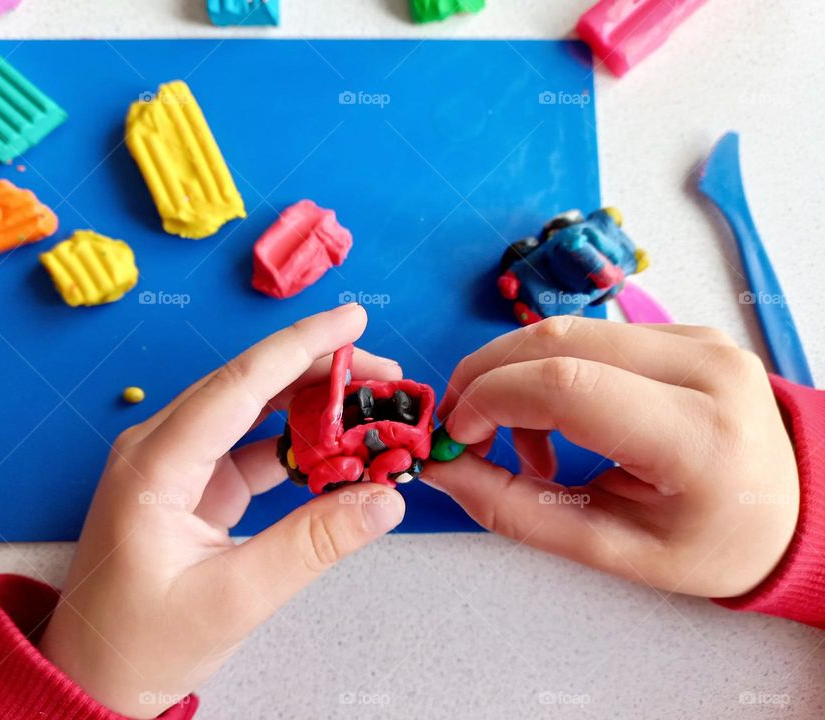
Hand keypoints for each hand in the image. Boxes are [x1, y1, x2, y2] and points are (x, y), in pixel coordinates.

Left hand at [39, 305, 405, 717]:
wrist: (95, 676)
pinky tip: (340, 448)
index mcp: (154, 465)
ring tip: (373, 404)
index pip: (238, 386)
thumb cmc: (142, 643)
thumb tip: (384, 499)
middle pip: (249, 385)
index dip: (300, 346)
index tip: (352, 319)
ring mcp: (178, 463)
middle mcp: (161, 447)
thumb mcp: (235, 599)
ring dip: (313, 404)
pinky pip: (253, 447)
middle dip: (320, 370)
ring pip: (254, 411)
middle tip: (386, 375)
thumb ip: (312, 544)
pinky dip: (299, 444)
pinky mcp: (194, 483)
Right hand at [425, 316, 798, 598]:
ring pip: (566, 330)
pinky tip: (559, 422)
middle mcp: (706, 368)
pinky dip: (548, 372)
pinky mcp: (685, 330)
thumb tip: (441, 466)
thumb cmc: (707, 543)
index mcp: (698, 436)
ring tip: (520, 444)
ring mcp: (699, 339)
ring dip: (514, 377)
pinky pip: (590, 335)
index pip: (568, 385)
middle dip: (486, 379)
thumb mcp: (611, 549)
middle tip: (461, 430)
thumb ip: (515, 510)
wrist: (787, 511)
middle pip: (557, 340)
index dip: (491, 400)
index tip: (456, 436)